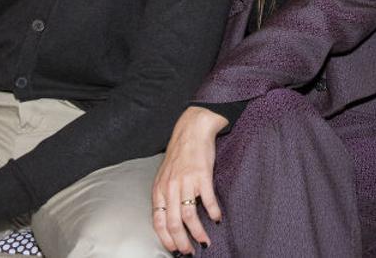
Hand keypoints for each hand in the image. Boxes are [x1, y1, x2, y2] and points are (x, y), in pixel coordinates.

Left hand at [152, 107, 227, 254]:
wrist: (192, 130)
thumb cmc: (180, 154)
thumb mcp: (165, 176)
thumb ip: (166, 196)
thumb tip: (171, 219)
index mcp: (159, 189)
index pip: (158, 221)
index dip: (165, 238)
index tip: (174, 249)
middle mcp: (170, 187)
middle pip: (173, 223)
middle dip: (181, 242)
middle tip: (190, 251)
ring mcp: (186, 182)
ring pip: (189, 216)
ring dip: (198, 232)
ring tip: (205, 241)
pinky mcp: (202, 175)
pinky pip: (208, 200)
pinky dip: (213, 212)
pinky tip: (217, 218)